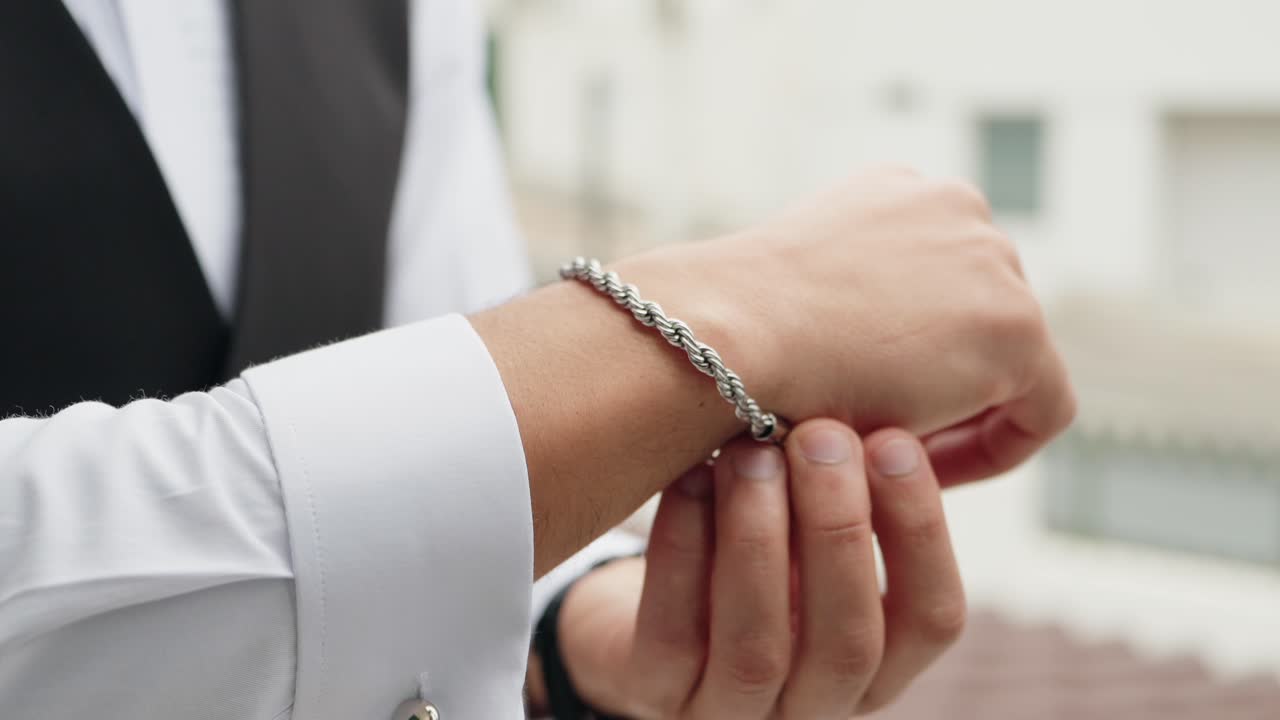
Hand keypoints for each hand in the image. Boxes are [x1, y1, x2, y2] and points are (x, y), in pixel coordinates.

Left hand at [547, 420, 965, 717]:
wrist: (642, 616)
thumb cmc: (754, 554)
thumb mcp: (815, 527)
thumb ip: (860, 487)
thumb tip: (904, 398)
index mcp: (876, 665)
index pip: (932, 620)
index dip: (921, 531)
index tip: (894, 440)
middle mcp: (813, 705)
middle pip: (847, 641)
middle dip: (839, 527)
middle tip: (820, 436)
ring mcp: (730, 712)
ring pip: (758, 647)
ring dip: (760, 538)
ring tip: (753, 452)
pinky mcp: (655, 696)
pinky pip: (672, 636)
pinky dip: (684, 551)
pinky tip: (691, 479)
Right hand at [617, 166, 1075, 484]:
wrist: (728, 335)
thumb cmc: (734, 332)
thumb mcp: (790, 299)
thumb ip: (839, 308)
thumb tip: (847, 358)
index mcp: (895, 192)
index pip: (939, 279)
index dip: (916, 356)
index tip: (874, 407)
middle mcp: (953, 205)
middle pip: (980, 313)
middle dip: (943, 378)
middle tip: (889, 442)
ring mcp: (991, 259)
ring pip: (1009, 359)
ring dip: (960, 411)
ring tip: (900, 460)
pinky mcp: (1016, 326)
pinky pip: (1041, 407)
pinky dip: (997, 448)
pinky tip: (930, 478)